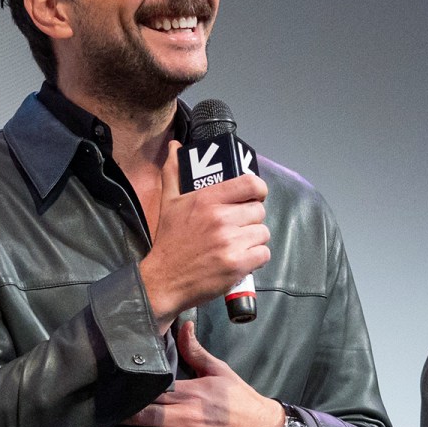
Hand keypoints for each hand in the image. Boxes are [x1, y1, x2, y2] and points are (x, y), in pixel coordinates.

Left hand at [104, 321, 283, 426]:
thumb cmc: (243, 401)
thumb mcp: (221, 371)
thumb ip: (197, 351)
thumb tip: (184, 324)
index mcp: (191, 392)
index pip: (152, 390)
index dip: (128, 391)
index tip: (106, 390)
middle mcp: (186, 416)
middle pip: (143, 415)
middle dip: (117, 417)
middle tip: (92, 416)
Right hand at [140, 141, 270, 333]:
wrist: (164, 280)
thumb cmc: (169, 240)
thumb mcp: (169, 202)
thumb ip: (174, 172)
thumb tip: (174, 147)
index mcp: (207, 199)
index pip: (251, 183)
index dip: (258, 190)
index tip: (253, 197)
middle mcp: (221, 218)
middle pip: (259, 210)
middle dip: (250, 220)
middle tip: (237, 227)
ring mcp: (230, 242)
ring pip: (263, 233)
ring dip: (253, 240)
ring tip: (237, 244)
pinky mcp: (237, 264)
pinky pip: (263, 254)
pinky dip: (255, 258)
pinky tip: (241, 259)